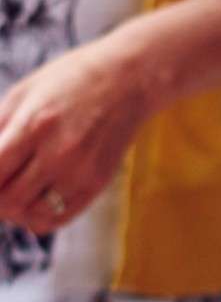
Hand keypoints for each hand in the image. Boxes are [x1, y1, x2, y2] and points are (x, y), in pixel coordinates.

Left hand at [0, 37, 157, 232]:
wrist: (128, 81)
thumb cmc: (68, 82)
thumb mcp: (23, 94)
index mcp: (34, 125)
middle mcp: (59, 153)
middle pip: (8, 198)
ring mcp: (81, 172)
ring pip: (30, 214)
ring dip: (12, 211)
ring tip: (10, 197)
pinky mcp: (97, 183)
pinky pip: (58, 218)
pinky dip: (37, 220)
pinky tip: (30, 205)